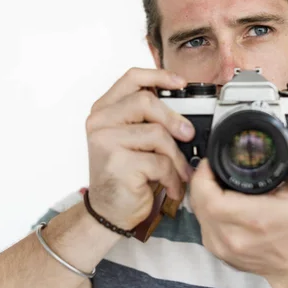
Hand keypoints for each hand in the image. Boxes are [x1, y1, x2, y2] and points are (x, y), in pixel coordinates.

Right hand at [85, 67, 194, 229]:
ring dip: (176, 157)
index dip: (159, 76)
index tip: (181, 83)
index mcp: (104, 110)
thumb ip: (147, 119)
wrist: (109, 212)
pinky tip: (171, 187)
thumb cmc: (125, 174)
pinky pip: (159, 162)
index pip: (132, 78)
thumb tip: (185, 111)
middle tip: (187, 135)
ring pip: (156, 134)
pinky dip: (172, 177)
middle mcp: (100, 122)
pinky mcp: (118, 164)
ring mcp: (106, 142)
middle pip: (145, 102)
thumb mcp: (133, 140)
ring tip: (180, 171)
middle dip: (174, 119)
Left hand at [189, 129, 287, 281]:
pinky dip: (205, 209)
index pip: (207, 194)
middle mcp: (232, 236)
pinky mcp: (216, 251)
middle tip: (214, 167)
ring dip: (202, 194)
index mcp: (252, 219)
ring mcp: (221, 247)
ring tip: (216, 182)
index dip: (204, 173)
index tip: (213, 161)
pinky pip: (201, 223)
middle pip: (198, 200)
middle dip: (202, 180)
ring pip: (196, 211)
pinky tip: (218, 201)